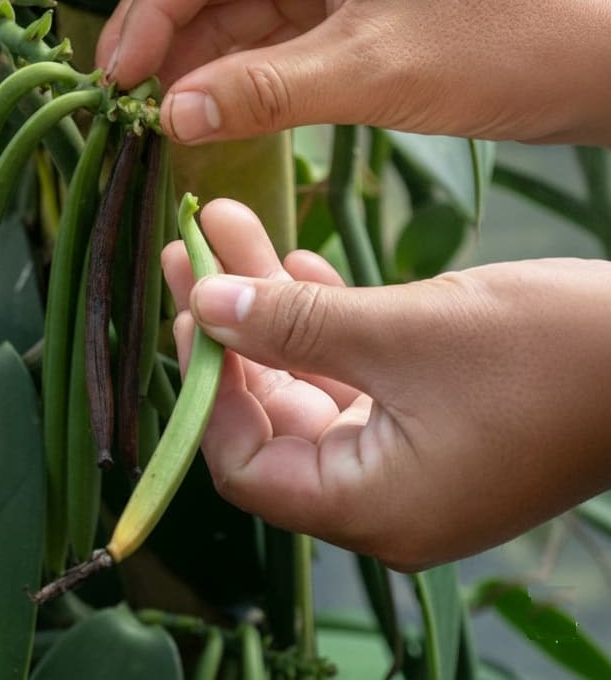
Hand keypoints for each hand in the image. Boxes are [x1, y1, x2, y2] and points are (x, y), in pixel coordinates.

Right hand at [97, 0, 610, 146]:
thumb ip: (263, 92)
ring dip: (198, 64)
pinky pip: (273, 46)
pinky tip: (206, 112)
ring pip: (240, 18)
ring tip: (153, 113)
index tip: (114, 71)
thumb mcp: (370, 69)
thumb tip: (168, 116)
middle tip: (119, 96)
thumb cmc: (499, 44)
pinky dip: (239, 80)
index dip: (150, 10)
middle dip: (166, 38)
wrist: (594, 64)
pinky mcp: (348, 18)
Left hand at [164, 198, 610, 569]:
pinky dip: (322, 318)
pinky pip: (353, 371)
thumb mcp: (401, 331)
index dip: (207, 384)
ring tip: (234, 229)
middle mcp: (382, 495)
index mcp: (370, 506)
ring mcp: (409, 455)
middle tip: (194, 251)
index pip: (246, 464)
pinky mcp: (432, 415)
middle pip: (271, 411)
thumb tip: (204, 305)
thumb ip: (291, 323)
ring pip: (308, 379)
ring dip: (272, 306)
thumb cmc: (547, 352)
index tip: (188, 305)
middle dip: (230, 324)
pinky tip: (297, 262)